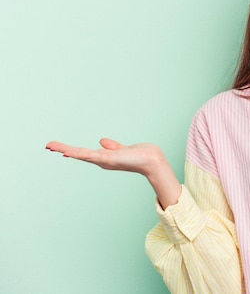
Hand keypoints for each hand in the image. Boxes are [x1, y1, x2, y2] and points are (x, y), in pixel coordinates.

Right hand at [46, 138, 162, 175]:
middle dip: (63, 150)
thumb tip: (102, 141)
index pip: (84, 153)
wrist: (150, 160)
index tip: (60, 149)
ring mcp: (102, 160)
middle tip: (48, 146)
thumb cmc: (139, 155)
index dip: (72, 151)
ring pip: (80, 154)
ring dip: (65, 149)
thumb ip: (112, 146)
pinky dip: (76, 153)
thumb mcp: (122, 149)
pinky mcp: (106, 158)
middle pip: (79, 154)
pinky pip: (88, 155)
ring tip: (51, 146)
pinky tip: (66, 152)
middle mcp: (101, 160)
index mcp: (104, 158)